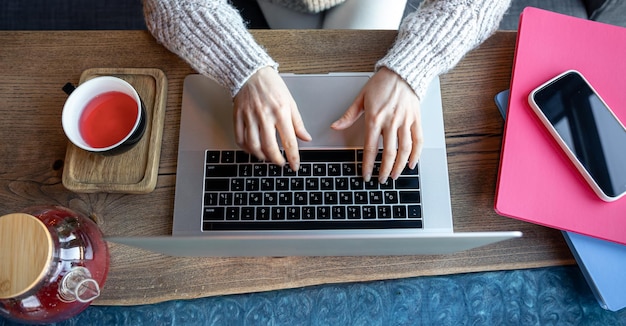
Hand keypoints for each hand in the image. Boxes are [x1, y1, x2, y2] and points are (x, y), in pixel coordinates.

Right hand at [233, 67, 311, 170]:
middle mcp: (265, 116)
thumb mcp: (290, 102)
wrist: (250, 72)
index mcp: (280, 112)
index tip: (294, 166)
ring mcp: (249, 117)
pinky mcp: (238, 116)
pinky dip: (246, 148)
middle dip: (276, 160)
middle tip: (280, 163)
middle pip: (270, 147)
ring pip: (254, 145)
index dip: (293, 157)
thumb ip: (298, 122)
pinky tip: (252, 150)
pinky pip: (240, 138)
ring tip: (267, 158)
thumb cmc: (272, 85)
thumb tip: (305, 138)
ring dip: (261, 156)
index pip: (289, 141)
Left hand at [331, 67, 422, 182]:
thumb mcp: (361, 98)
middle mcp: (391, 121)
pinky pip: (418, 140)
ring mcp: (405, 121)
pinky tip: (412, 163)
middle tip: (380, 180)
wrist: (402, 72)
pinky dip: (416, 154)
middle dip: (384, 170)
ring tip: (394, 175)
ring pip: (405, 150)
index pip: (370, 148)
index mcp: (374, 118)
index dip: (368, 164)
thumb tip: (335, 126)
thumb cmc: (382, 83)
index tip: (366, 175)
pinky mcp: (416, 119)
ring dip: (400, 166)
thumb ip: (348, 115)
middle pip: (389, 153)